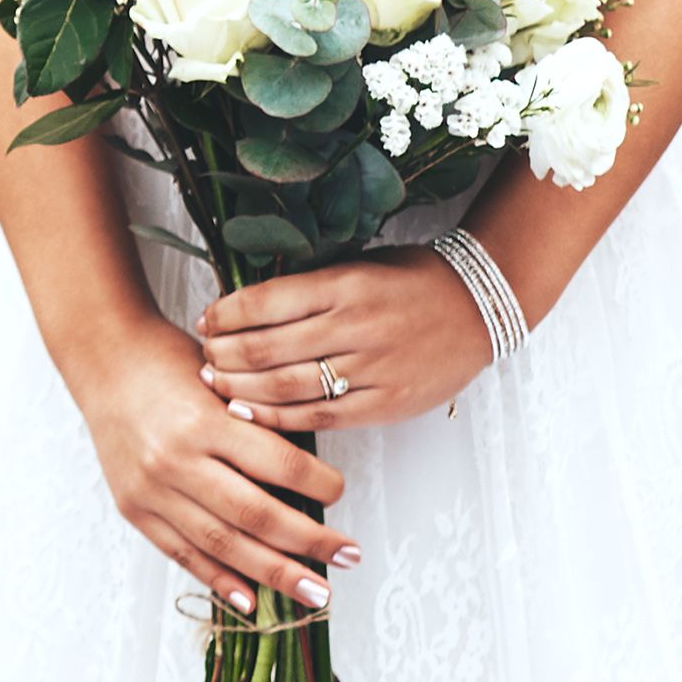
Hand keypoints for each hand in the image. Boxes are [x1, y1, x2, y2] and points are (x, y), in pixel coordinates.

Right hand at [69, 327, 354, 617]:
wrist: (103, 359)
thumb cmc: (167, 361)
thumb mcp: (221, 380)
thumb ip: (258, 425)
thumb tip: (309, 477)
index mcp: (205, 422)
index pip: (279, 465)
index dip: (321, 485)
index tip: (341, 494)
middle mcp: (177, 461)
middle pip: (257, 515)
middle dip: (310, 543)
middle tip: (348, 556)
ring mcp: (152, 491)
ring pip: (223, 544)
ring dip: (275, 573)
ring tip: (315, 592)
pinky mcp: (135, 510)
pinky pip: (182, 554)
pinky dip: (219, 580)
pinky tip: (251, 601)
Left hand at [197, 251, 494, 434]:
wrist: (479, 307)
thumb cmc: (412, 280)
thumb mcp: (358, 264)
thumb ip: (308, 286)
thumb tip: (243, 305)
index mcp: (344, 284)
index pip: (263, 302)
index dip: (224, 315)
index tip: (205, 321)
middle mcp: (353, 327)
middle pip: (264, 349)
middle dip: (222, 356)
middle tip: (202, 358)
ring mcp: (369, 369)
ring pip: (284, 387)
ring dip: (238, 389)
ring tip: (214, 384)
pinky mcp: (383, 403)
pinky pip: (317, 416)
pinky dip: (276, 417)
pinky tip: (247, 413)